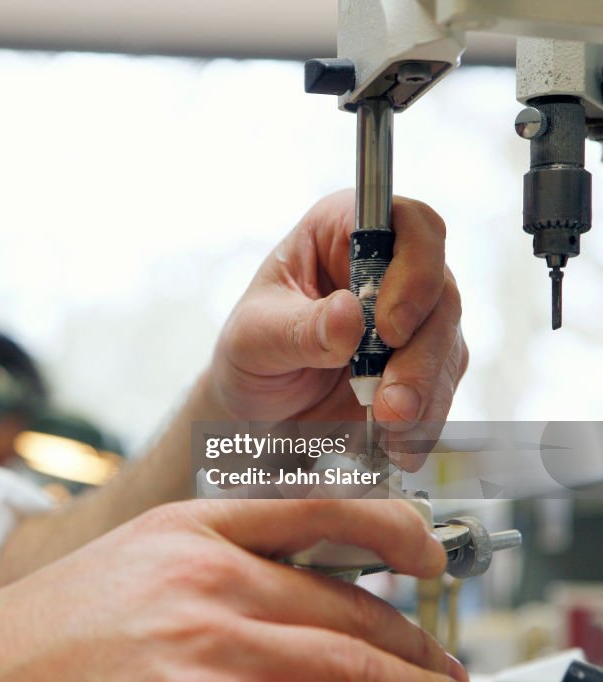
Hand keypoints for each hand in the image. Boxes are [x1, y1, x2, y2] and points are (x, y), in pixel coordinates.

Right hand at [0, 499, 467, 681]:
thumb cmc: (51, 627)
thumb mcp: (139, 561)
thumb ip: (220, 561)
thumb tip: (305, 590)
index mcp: (190, 528)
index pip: (321, 514)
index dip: (398, 534)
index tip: (434, 561)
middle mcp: (206, 579)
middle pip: (349, 608)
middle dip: (414, 650)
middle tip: (445, 673)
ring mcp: (207, 651)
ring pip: (343, 667)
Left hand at [209, 191, 466, 440]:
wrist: (255, 410)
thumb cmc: (248, 353)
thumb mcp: (255, 338)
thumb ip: (299, 328)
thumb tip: (349, 314)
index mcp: (342, 233)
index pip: (406, 223)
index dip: (414, 269)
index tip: (389, 328)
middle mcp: (388, 266)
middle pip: (439, 293)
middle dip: (420, 355)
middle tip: (391, 403)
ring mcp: (412, 317)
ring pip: (447, 344)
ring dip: (425, 393)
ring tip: (390, 431)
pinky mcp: (422, 363)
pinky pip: (442, 387)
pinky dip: (424, 420)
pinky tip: (397, 444)